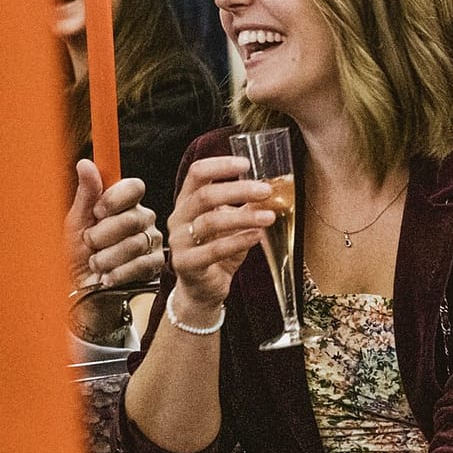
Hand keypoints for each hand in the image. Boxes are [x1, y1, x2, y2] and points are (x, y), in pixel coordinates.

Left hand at [66, 160, 160, 289]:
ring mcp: (151, 242)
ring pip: (135, 243)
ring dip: (107, 257)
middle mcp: (142, 219)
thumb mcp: (76, 222)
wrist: (82, 290)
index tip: (97, 212)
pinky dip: (119, 272)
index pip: (134, 187)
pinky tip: (107, 277)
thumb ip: (86, 194)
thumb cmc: (77, 253)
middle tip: (90, 243)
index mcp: (124, 203)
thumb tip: (85, 163)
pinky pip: (142, 265)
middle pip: (133, 218)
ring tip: (95, 263)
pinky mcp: (155, 265)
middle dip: (103, 234)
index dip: (115, 199)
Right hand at [168, 153, 275, 311]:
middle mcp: (179, 218)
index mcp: (187, 201)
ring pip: (210, 222)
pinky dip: (238, 241)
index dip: (220, 165)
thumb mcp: (234, 224)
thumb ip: (247, 205)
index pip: (197, 173)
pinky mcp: (187, 264)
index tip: (246, 163)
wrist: (203, 289)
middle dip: (238, 190)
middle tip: (265, 190)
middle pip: (205, 195)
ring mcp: (180, 242)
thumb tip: (273, 188)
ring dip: (243, 217)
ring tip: (269, 217)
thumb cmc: (218, 251)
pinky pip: (213, 250)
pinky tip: (257, 236)